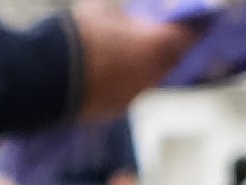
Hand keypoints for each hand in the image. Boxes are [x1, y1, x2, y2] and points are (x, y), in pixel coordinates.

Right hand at [72, 4, 203, 111]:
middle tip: (162, 36)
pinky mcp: (112, 111)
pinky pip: (128, 92)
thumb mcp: (106, 11)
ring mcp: (131, 97)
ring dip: (146, 66)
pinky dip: (126, 80)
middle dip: (169, 49)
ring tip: (131, 52)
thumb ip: (129, 19)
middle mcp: (149, 77)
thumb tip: (134, 23)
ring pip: (148, 79)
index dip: (195, 28)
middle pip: (169, 62)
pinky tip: (111, 71)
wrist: (45, 77)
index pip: (186, 37)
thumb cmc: (79, 35)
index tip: (200, 21)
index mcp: (154, 47)